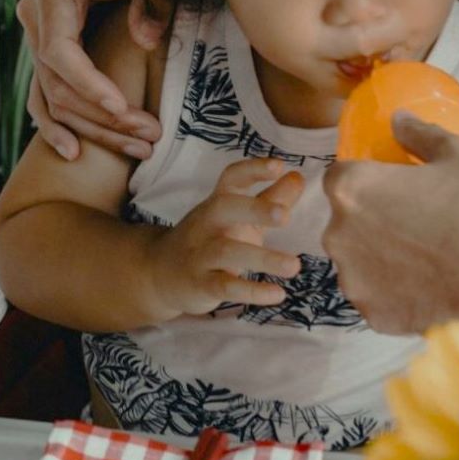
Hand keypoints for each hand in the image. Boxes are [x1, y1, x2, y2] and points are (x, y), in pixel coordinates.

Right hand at [18, 0, 169, 161]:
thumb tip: (147, 40)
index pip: (58, 50)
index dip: (87, 83)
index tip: (121, 106)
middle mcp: (34, 15)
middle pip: (58, 83)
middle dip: (103, 115)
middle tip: (149, 134)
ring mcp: (34, 37)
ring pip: (52, 98)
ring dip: (93, 129)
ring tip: (138, 149)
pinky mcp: (43, 55)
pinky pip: (42, 97)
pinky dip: (55, 127)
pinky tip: (74, 153)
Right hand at [150, 158, 304, 318]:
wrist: (160, 273)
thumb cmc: (209, 240)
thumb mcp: (238, 218)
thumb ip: (269, 199)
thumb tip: (298, 177)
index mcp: (218, 203)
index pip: (232, 177)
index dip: (253, 170)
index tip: (278, 165)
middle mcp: (206, 224)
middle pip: (224, 208)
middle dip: (254, 209)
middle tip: (285, 216)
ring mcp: (200, 254)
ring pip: (227, 251)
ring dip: (262, 258)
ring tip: (294, 266)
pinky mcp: (200, 284)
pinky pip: (225, 286)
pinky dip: (252, 291)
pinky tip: (278, 294)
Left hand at [323, 113, 458, 333]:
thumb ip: (419, 133)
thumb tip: (398, 119)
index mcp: (352, 189)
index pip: (342, 175)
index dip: (370, 179)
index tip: (399, 188)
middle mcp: (338, 235)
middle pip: (347, 220)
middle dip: (375, 219)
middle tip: (422, 223)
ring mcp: (354, 280)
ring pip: (360, 261)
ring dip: (383, 257)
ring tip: (431, 258)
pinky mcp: (375, 316)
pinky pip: (378, 297)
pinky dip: (398, 293)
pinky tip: (432, 286)